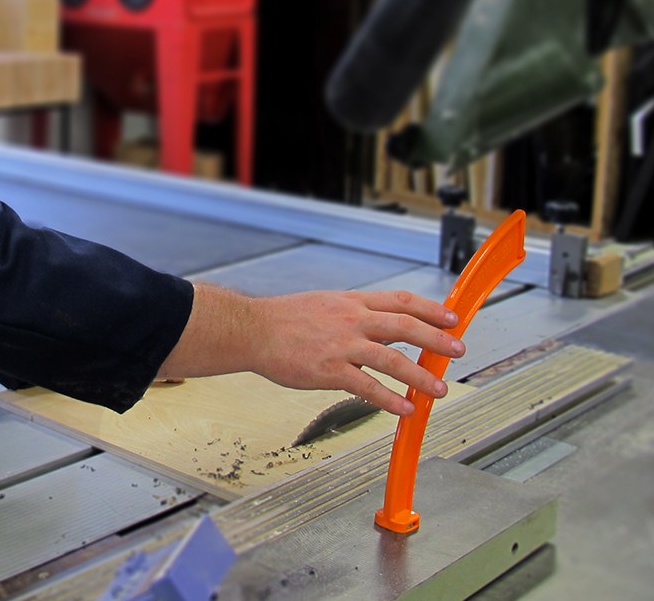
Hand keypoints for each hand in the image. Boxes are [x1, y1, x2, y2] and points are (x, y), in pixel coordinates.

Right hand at [158, 284, 464, 416]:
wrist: (252, 329)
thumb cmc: (283, 319)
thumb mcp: (324, 303)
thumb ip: (352, 313)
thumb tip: (378, 325)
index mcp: (351, 302)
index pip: (400, 301)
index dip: (431, 309)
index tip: (452, 317)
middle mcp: (351, 320)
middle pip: (404, 326)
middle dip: (437, 338)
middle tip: (458, 349)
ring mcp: (341, 345)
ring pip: (392, 359)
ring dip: (420, 375)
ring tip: (440, 388)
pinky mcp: (329, 370)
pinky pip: (367, 386)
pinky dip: (390, 399)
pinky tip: (404, 408)